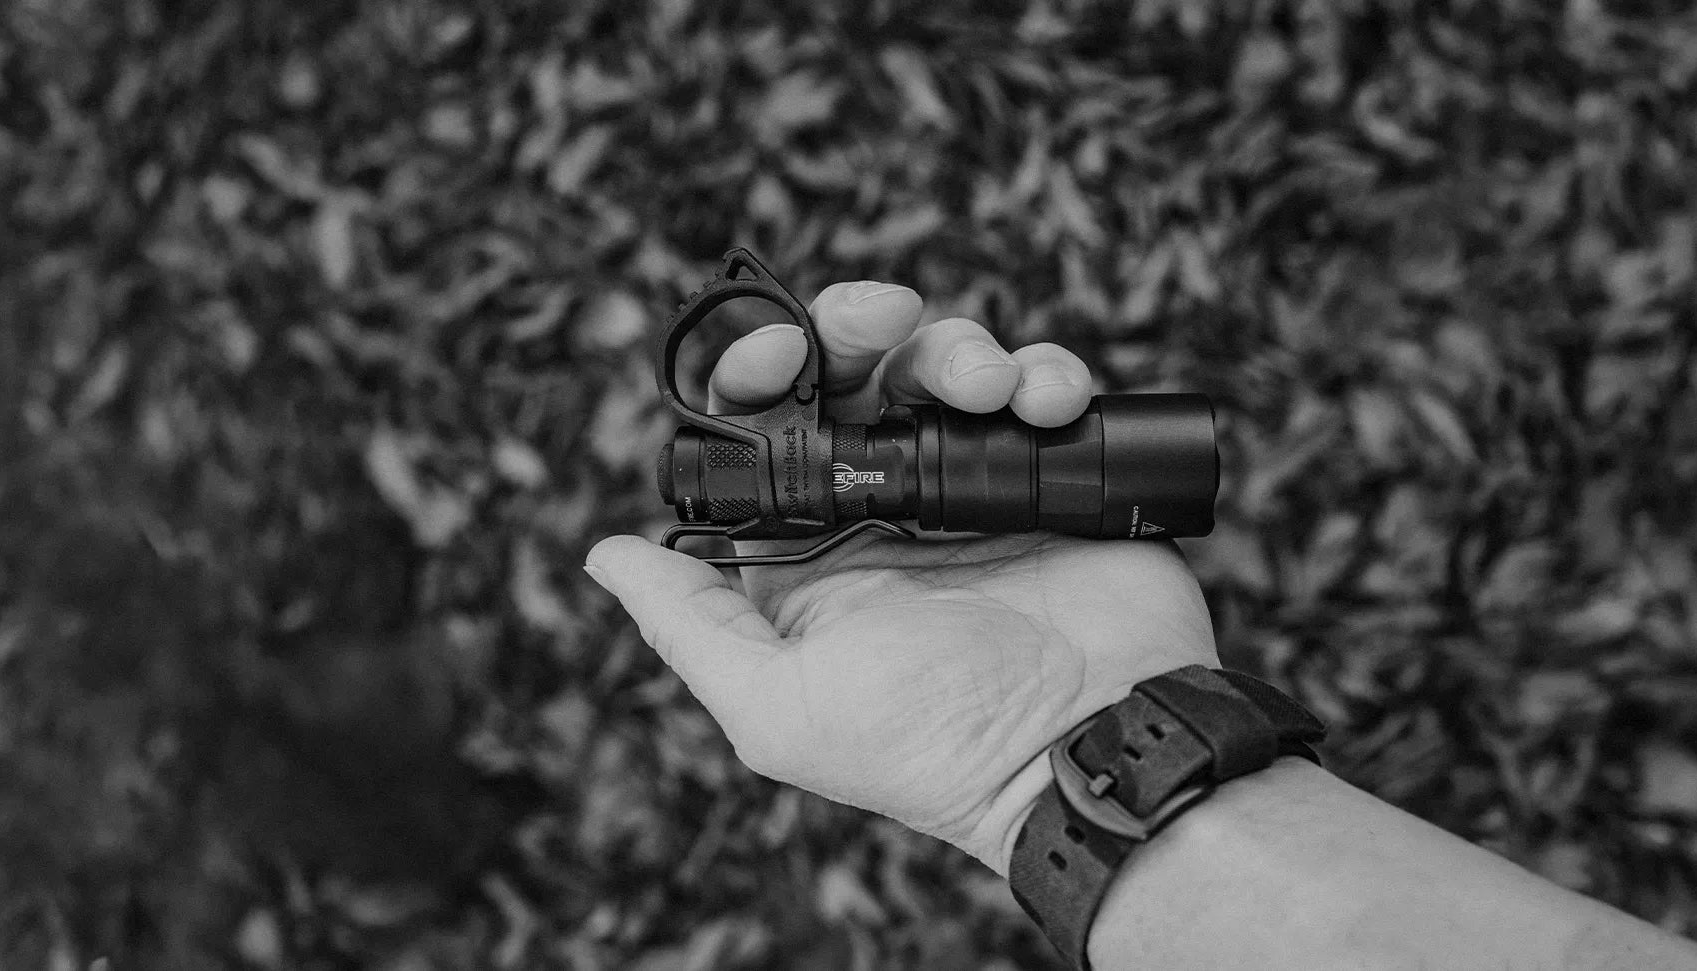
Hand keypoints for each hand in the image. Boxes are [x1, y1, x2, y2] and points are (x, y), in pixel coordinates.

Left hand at [586, 280, 1218, 873]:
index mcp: (814, 550)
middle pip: (853, 375)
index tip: (784, 349)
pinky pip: (1041, 392)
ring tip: (991, 387)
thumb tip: (606, 555)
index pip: (764, 429)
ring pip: (945, 367)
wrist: (1090, 750)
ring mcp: (976, 488)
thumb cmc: (935, 746)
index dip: (761, 369)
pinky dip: (1044, 374)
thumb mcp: (783, 707)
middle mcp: (888, 510)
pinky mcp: (1057, 477)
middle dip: (859, 327)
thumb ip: (691, 627)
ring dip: (959, 349)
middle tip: (887, 316)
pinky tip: (1046, 401)